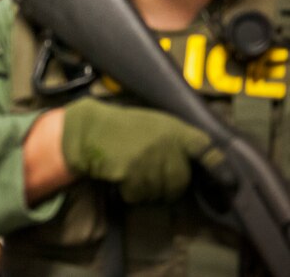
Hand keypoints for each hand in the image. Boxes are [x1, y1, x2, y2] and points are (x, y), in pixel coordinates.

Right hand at [62, 96, 211, 202]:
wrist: (90, 130)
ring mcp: (150, 160)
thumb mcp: (154, 124)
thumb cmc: (123, 127)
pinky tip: (122, 178)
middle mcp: (166, 145)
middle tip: (152, 178)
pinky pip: (139, 195)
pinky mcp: (132, 173)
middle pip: (180, 181)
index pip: (205, 149)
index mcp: (174, 130)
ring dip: (148, 191)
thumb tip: (193, 166)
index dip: (219, 167)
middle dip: (169, 186)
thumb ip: (174, 140)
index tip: (229, 182)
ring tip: (134, 175)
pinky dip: (131, 193)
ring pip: (160, 192)